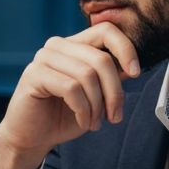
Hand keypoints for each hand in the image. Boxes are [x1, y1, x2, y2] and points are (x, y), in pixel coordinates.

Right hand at [0, 22, 140, 168]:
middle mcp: (58, 46)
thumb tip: (132, 67)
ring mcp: (44, 58)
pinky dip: (83, 110)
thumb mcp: (96, 96)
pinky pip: (71, 88)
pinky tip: (83, 121)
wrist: (32, 138)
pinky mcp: (33, 75)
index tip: (135, 72)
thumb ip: (110, 78)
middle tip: (115, 116)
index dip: (125, 49)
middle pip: (101, 58)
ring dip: (97, 105)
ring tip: (95, 122)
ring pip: (87, 75)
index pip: (105, 30)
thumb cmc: (63, 116)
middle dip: (114, 92)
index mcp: (75, 45)